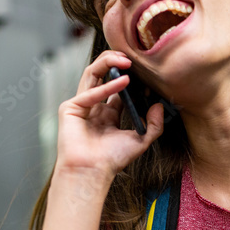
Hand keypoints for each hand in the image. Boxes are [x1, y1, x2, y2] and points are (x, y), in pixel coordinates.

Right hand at [55, 50, 164, 178]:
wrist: (92, 172)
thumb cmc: (112, 160)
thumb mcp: (140, 141)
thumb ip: (154, 125)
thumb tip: (159, 105)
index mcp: (107, 113)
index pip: (118, 86)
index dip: (132, 77)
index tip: (147, 73)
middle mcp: (93, 106)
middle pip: (102, 73)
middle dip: (116, 61)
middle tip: (133, 57)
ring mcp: (81, 105)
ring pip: (91, 73)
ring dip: (108, 63)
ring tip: (126, 60)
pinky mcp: (70, 108)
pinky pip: (89, 92)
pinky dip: (107, 86)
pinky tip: (123, 82)